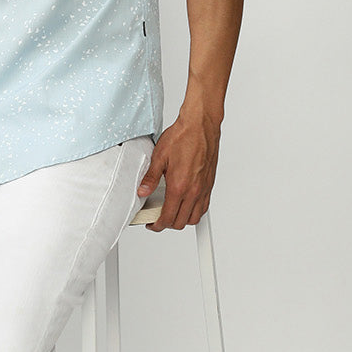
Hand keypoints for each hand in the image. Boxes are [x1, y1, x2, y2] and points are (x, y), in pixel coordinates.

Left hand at [136, 111, 220, 231]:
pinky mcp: (210, 183)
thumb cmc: (183, 137)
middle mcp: (194, 190)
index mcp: (179, 186)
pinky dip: (195, 210)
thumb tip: (142, 191)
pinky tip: (186, 204)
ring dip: (183, 219)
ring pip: (195, 217)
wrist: (200, 126)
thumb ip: (150, 178)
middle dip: (168, 224)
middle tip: (159, 219)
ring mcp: (204, 188)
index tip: (153, 224)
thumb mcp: (159, 157)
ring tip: (172, 213)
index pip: (168, 218)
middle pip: (182, 222)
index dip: (158, 225)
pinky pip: (204, 206)